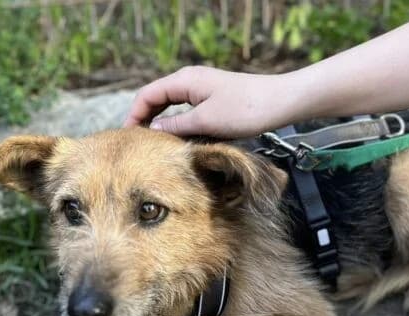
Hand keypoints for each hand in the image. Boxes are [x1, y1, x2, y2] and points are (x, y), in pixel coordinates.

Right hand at [122, 66, 291, 138]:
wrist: (280, 102)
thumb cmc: (245, 110)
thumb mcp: (206, 121)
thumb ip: (176, 125)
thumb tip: (153, 129)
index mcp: (184, 80)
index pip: (147, 95)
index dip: (134, 115)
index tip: (128, 136)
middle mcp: (190, 80)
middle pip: (156, 98)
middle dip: (143, 118)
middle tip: (136, 143)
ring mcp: (201, 88)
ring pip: (170, 104)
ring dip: (159, 121)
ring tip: (152, 143)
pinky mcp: (212, 98)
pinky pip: (185, 109)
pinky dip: (175, 122)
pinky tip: (176, 138)